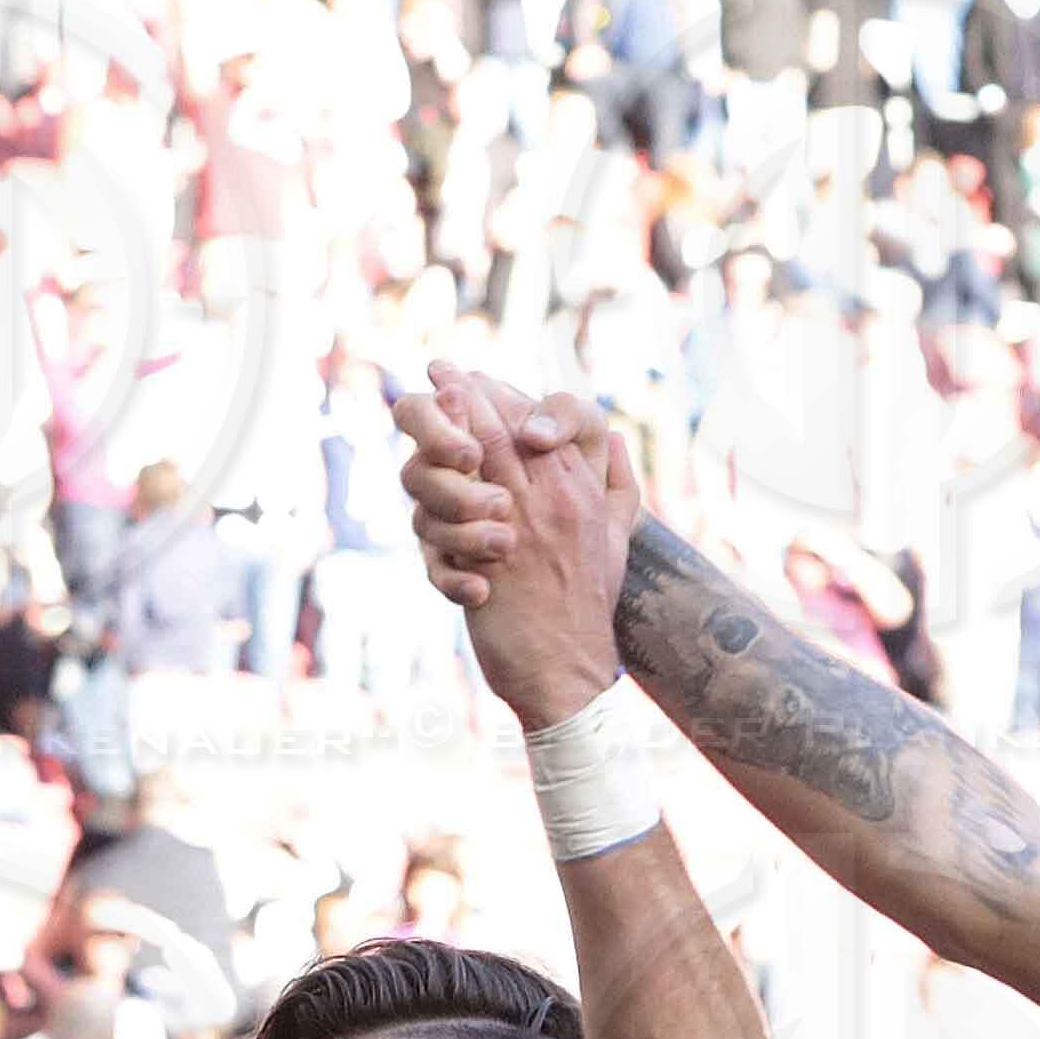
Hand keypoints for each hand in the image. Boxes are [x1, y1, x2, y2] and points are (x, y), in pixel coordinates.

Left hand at [401, 362, 642, 729]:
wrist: (570, 670)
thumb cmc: (588, 604)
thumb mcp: (618, 539)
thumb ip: (619, 485)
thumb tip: (614, 440)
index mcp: (580, 489)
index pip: (538, 422)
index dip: (501, 395)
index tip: (472, 376)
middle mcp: (552, 500)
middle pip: (502, 428)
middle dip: (465, 393)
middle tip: (437, 368)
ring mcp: (520, 528)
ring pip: (475, 459)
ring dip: (444, 432)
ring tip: (424, 404)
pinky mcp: (489, 563)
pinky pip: (449, 521)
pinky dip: (433, 504)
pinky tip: (420, 490)